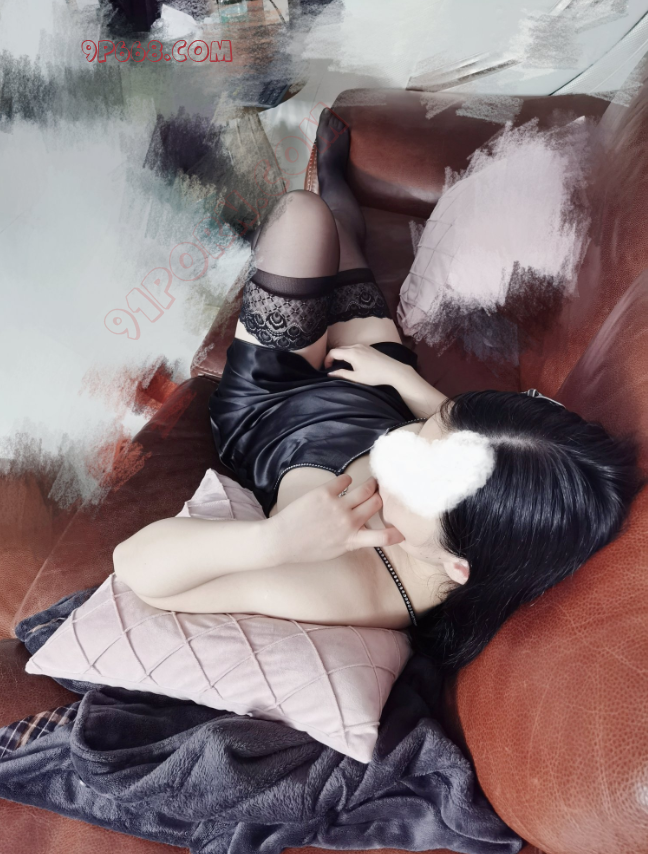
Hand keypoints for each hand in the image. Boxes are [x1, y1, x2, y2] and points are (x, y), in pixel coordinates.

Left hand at [269, 474, 404, 564]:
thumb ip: (352, 540)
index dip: (398, 532)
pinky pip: (345, 480)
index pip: (384, 538)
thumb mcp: (334, 551)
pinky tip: (344, 483)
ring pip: (366, 489)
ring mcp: (337, 507)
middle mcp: (348, 523)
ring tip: (370, 482)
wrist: (282, 540)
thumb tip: (364, 529)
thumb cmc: (307, 548)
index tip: (404, 528)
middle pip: (377, 503)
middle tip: (381, 492)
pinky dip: (347, 480)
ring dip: (370, 484)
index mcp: (352, 540)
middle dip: (381, 497)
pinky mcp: (325, 493)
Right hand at [324, 343, 413, 388]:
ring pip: (346, 347)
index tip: (327, 369)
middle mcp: (356, 346)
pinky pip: (354, 347)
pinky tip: (352, 362)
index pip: (333, 352)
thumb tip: (330, 373)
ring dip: (341, 355)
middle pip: (339, 349)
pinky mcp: (368, 347)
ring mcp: (363, 345)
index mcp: (351, 353)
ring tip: (341, 366)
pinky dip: (348, 353)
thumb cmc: (374, 375)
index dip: (327, 360)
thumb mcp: (356, 377)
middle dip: (333, 357)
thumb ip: (342, 374)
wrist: (393, 370)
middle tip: (332, 368)